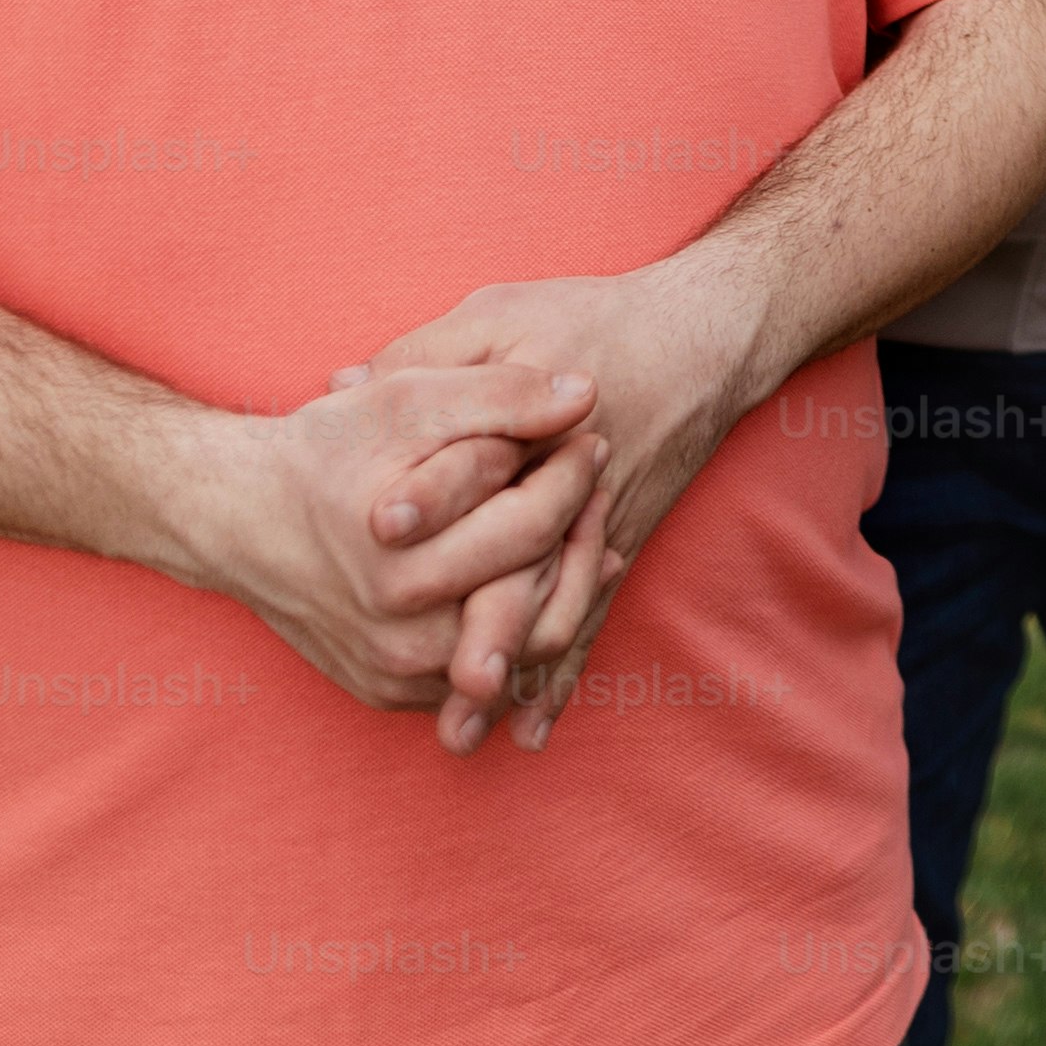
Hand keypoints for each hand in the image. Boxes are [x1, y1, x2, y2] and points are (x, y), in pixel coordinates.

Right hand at [182, 362, 601, 709]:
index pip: (533, 528)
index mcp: (402, 567)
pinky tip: (539, 573)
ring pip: (524, 654)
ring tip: (577, 524)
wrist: (237, 518)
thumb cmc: (323, 452)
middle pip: (541, 601)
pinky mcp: (391, 693)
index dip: (573, 477)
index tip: (588, 438)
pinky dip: (519, 627)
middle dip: (580, 532)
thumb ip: (499, 396)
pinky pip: (482, 679)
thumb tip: (587, 394)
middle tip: (592, 481)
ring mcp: (396, 676)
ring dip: (562, 586)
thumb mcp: (406, 400)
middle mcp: (399, 638)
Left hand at [354, 255, 779, 752]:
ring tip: (464, 731)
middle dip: (488, 629)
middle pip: (528, 565)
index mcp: (539, 423)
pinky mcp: (619, 543)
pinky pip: (591, 622)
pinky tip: (531, 727)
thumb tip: (339, 385)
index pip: (481, 459)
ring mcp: (602, 523)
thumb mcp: (501, 314)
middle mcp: (574, 486)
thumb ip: (423, 353)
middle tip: (448, 682)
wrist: (707, 335)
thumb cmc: (595, 317)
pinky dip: (561, 678)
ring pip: (558, 614)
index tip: (380, 522)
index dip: (430, 489)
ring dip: (515, 676)